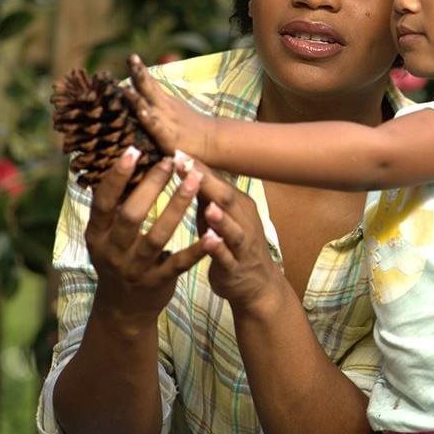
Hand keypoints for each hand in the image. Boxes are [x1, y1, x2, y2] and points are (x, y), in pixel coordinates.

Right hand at [86, 146, 211, 326]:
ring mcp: (135, 268)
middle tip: (172, 161)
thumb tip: (122, 161)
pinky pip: (179, 263)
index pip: (103, 201)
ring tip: (195, 180)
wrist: (123, 308)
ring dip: (177, 206)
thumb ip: (113, 206)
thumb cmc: (118, 258)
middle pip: (131, 215)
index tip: (133, 150)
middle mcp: (112, 251)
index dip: (116, 176)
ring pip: (157, 236)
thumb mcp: (106, 235)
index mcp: (97, 234)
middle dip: (151, 186)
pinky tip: (213, 234)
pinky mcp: (158, 282)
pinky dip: (196, 249)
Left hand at [126, 53, 211, 160]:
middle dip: (139, 73)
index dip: (139, 69)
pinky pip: (155, 126)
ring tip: (125, 88)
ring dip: (136, 97)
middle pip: (148, 87)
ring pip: (148, 105)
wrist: (213, 140)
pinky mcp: (167, 137)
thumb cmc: (191, 127)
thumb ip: (158, 98)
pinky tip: (141, 112)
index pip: (150, 82)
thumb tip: (142, 89)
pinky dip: (148, 118)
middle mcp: (163, 107)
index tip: (131, 56)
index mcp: (164, 100)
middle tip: (131, 58)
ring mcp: (165, 121)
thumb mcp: (175, 107)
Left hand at [192, 167, 289, 316]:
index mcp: (237, 205)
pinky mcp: (236, 267)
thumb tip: (183, 165)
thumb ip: (205, 195)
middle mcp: (243, 220)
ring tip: (207, 205)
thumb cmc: (231, 244)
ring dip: (220, 217)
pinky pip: (228, 257)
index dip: (197, 166)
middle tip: (185, 166)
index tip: (176, 149)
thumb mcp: (218, 216)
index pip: (216, 181)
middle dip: (206, 182)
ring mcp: (242, 245)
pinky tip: (209, 241)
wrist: (257, 283)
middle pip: (226, 198)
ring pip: (233, 229)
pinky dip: (219, 248)